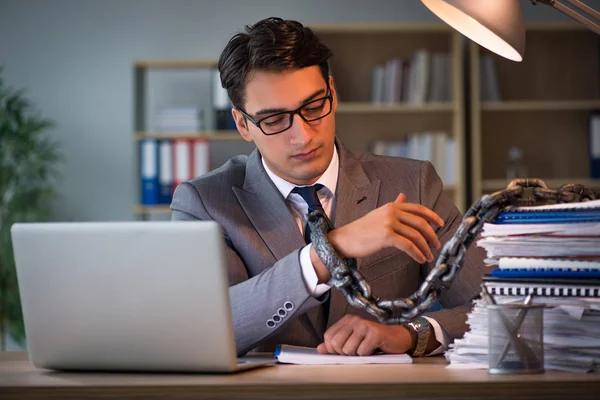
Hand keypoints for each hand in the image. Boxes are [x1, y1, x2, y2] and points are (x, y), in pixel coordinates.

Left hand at [316, 314, 413, 355]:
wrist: (396, 338)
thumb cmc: (373, 341)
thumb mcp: (352, 341)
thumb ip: (335, 344)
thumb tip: (320, 349)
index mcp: (346, 320)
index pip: (328, 337)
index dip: (333, 349)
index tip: (343, 351)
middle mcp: (354, 320)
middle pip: (336, 344)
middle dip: (345, 353)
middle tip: (356, 351)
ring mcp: (364, 325)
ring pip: (348, 350)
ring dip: (357, 355)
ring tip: (365, 349)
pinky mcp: (375, 333)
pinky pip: (362, 352)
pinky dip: (367, 355)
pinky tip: (373, 349)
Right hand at [329, 193, 443, 262]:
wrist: (345, 239)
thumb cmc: (362, 229)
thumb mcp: (379, 214)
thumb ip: (394, 206)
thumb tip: (403, 196)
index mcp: (392, 206)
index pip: (418, 209)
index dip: (432, 216)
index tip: (440, 224)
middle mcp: (392, 212)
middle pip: (420, 222)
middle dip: (431, 235)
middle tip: (436, 245)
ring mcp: (389, 223)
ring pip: (416, 236)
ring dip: (425, 248)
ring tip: (429, 257)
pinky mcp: (386, 235)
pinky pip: (408, 245)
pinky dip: (416, 253)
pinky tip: (420, 259)